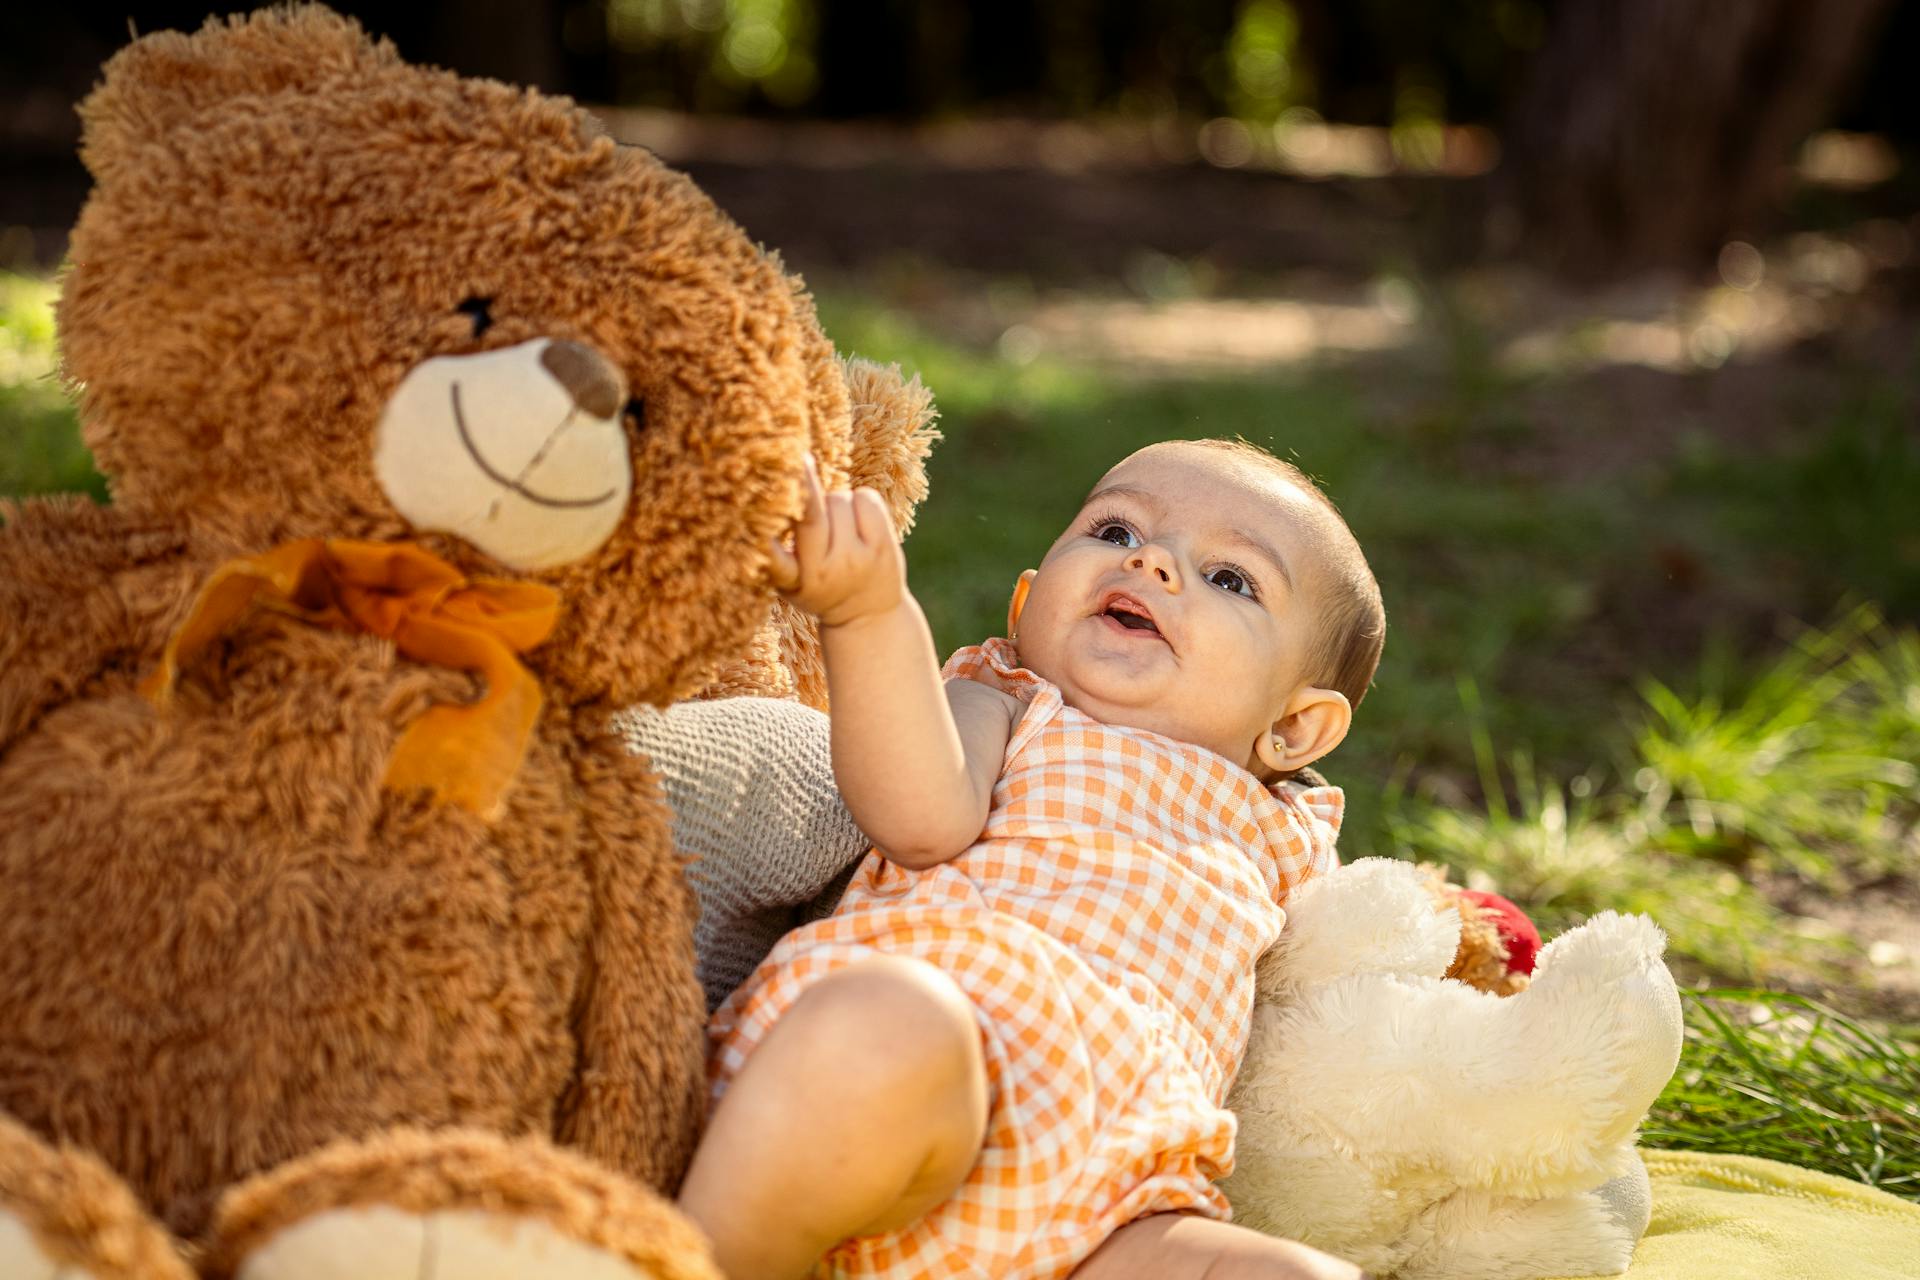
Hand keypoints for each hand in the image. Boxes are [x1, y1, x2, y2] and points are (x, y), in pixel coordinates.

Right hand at [770, 455, 906, 627]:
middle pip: (811, 514)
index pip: (774, 554)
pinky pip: (866, 498)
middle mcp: (825, 571)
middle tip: (796, 457)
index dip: (763, 534)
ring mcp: (857, 559)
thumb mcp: (789, 580)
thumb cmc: (819, 587)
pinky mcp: (884, 547)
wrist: (868, 616)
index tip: (748, 511)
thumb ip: (775, 550)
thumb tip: (769, 494)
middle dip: (803, 483)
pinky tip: (858, 520)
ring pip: (838, 500)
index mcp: (794, 579)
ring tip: (838, 525)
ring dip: (835, 502)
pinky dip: (860, 500)